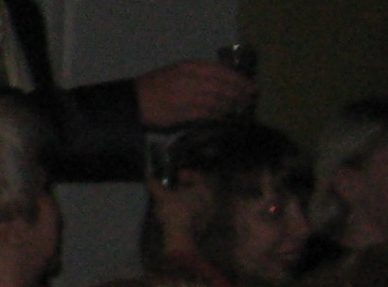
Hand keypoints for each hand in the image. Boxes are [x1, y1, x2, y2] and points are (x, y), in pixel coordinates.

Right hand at [136, 60, 254, 128]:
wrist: (135, 101)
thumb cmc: (156, 88)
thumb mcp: (177, 74)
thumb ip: (196, 78)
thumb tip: (218, 86)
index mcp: (189, 67)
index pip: (220, 71)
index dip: (237, 79)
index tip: (250, 86)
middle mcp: (190, 79)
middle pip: (222, 85)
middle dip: (239, 93)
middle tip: (251, 99)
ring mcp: (187, 96)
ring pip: (216, 100)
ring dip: (231, 106)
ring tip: (242, 110)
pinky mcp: (183, 112)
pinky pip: (207, 113)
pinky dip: (219, 116)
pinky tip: (226, 119)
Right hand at [146, 168, 215, 253]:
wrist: (180, 240)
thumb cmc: (174, 211)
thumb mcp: (162, 195)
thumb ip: (155, 184)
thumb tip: (149, 176)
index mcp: (205, 190)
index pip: (198, 177)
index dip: (186, 175)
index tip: (175, 177)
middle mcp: (211, 203)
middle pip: (198, 192)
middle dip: (186, 191)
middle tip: (173, 191)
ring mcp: (209, 219)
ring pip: (197, 206)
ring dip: (186, 204)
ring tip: (173, 205)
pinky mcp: (204, 232)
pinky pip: (196, 218)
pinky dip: (188, 216)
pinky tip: (176, 218)